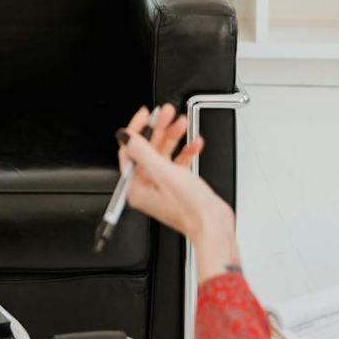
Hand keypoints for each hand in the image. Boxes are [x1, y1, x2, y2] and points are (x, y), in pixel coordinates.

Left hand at [118, 105, 238, 279]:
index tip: (146, 115)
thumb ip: (143, 151)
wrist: (214, 224)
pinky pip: (179, 162)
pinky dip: (186, 151)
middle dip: (159, 129)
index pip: (129, 151)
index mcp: (136, 187)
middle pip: (148, 149)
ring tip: (182, 122)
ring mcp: (163, 186)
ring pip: (164, 153)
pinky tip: (194, 143)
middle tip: (168, 113)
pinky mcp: (179, 185)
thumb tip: (125, 136)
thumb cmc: (190, 209)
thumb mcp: (163, 173)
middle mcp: (147, 187)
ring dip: (174, 136)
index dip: (136, 130)